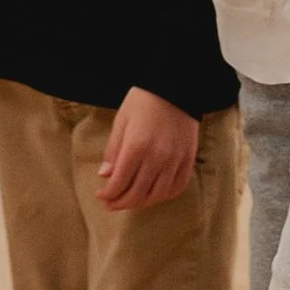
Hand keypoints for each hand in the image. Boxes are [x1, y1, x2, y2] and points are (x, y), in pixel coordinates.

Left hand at [96, 87, 199, 211]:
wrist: (175, 86)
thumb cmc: (144, 101)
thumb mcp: (122, 121)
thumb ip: (113, 150)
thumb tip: (105, 175)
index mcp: (136, 146)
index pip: (119, 183)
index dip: (108, 194)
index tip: (101, 195)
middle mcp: (157, 157)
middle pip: (137, 194)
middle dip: (121, 203)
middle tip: (111, 204)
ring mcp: (175, 159)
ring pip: (157, 195)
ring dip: (141, 203)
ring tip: (131, 201)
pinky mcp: (188, 158)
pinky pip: (177, 186)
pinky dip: (165, 195)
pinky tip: (154, 194)